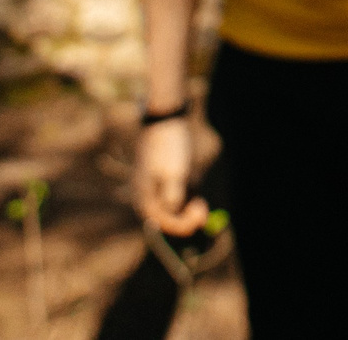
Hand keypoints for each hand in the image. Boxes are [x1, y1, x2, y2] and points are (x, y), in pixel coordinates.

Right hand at [132, 116, 208, 235]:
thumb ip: (174, 196)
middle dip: (186, 215)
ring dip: (188, 202)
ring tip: (193, 181)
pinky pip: (178, 194)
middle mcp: (147, 196)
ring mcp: (156, 189)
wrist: (166, 121)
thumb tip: (174, 213)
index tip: (200, 218)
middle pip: (168, 217)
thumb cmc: (168, 147)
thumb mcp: (174, 172)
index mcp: (144, 197)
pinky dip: (187, 191)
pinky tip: (190, 176)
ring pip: (175, 206)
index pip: (162, 222)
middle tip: (203, 207)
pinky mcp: (165, 180)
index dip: (181, 224)